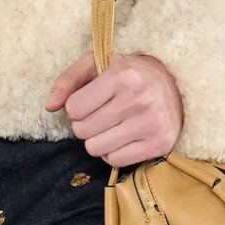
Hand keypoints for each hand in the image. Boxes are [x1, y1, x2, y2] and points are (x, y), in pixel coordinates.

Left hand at [46, 50, 181, 164]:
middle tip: (101, 114)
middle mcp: (138, 100)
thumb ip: (69, 80)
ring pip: (96, 149)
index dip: (76, 107)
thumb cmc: (129, 73)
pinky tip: (124, 137)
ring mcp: (150, 124)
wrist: (176, 85)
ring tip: (112, 125)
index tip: (90, 100)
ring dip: (98, 140)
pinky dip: (114, 152)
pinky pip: (115, 161)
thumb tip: (49, 106)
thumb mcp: (97, 64)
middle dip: (85, 124)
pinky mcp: (159, 144)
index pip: (74, 108)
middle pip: (82, 131)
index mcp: (121, 76)